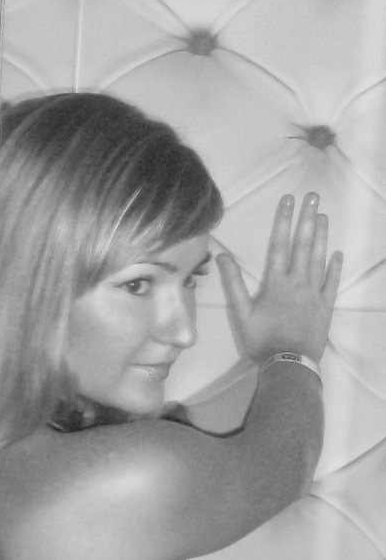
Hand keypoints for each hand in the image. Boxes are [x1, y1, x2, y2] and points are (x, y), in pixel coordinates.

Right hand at [217, 193, 340, 365]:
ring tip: (324, 216)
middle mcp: (297, 281)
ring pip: (319, 258)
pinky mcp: (325, 305)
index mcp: (276, 283)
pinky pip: (332, 282)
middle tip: (314, 197)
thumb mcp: (241, 314)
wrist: (288, 363)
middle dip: (307, 219)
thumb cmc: (262, 340)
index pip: (279, 244)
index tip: (289, 200)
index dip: (283, 220)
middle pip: (303, 245)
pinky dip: (335, 267)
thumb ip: (233, 284)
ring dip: (322, 236)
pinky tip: (337, 253)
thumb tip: (221, 257)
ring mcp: (314, 292)